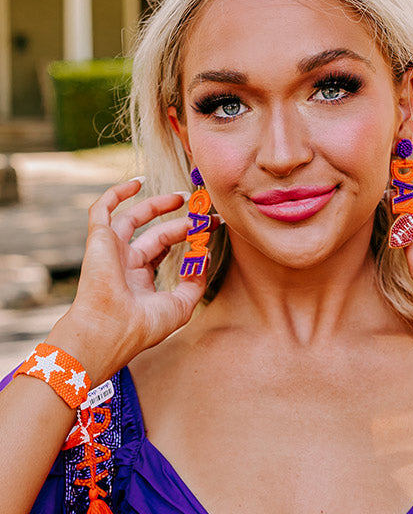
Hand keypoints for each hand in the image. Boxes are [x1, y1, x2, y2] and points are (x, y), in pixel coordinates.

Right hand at [49, 179, 217, 381]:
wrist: (111, 331)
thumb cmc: (143, 326)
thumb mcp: (181, 306)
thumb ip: (195, 282)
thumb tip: (204, 255)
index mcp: (139, 279)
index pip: (164, 250)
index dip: (187, 238)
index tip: (211, 228)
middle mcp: (124, 263)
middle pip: (155, 234)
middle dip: (182, 222)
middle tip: (205, 214)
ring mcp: (111, 250)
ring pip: (133, 218)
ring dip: (157, 204)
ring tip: (182, 197)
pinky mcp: (99, 239)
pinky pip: (102, 209)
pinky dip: (117, 193)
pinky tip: (139, 182)